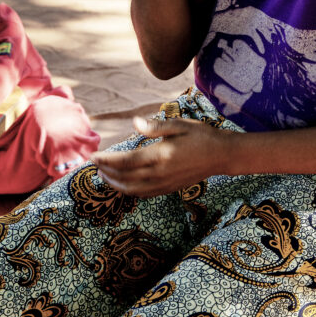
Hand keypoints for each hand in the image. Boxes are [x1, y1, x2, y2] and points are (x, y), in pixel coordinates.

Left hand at [91, 116, 228, 196]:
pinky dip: (129, 190)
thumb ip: (155, 127)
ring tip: (104, 175)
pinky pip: (143, 194)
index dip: (106, 160)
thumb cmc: (202, 136)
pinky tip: (125, 184)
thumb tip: (134, 123)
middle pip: (124, 178)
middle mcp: (159, 173)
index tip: (93, 156)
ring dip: (115, 184)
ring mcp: (164, 184)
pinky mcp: (169, 189)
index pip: (125, 161)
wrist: (222, 156)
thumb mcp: (180, 124)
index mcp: (160, 155)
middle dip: (106, 172)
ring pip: (132, 189)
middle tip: (95, 164)